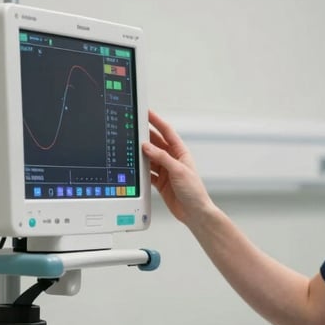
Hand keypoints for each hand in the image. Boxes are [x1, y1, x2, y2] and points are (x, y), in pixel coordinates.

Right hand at [142, 110, 212, 224]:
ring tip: (129, 147)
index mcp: (181, 153)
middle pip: (155, 143)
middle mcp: (172, 160)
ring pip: (149, 157)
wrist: (194, 213)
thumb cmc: (194, 192)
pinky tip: (133, 167)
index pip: (167, 132)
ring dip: (140, 154)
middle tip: (132, 129)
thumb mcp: (178, 171)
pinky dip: (140, 170)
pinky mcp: (159, 181)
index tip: (146, 112)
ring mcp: (165, 170)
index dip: (156, 121)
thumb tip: (147, 146)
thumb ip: (162, 157)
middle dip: (144, 136)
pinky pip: (147, 172)